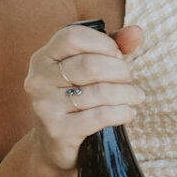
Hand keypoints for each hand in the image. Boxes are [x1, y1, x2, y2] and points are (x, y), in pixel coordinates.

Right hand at [24, 21, 146, 173]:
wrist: (54, 145)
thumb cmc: (76, 99)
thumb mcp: (90, 69)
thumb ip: (113, 46)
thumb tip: (137, 31)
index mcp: (44, 57)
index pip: (74, 37)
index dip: (103, 43)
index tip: (117, 55)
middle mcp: (39, 79)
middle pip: (91, 65)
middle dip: (120, 71)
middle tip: (129, 79)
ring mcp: (45, 106)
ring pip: (100, 92)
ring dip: (126, 93)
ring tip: (134, 97)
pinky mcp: (58, 130)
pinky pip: (100, 116)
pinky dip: (122, 112)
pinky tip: (128, 112)